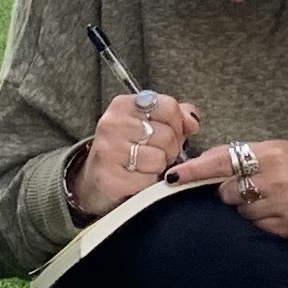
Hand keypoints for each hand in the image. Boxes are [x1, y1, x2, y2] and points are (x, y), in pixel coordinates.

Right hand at [70, 86, 203, 221]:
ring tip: (143, 166)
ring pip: (159, 158)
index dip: (178, 124)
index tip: (171, 132)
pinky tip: (134, 179)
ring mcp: (109, 150)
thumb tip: (192, 120)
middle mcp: (113, 124)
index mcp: (123, 105)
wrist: (94, 181)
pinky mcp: (110, 177)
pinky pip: (148, 179)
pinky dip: (147, 182)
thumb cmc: (126, 150)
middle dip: (170, 149)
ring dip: (158, 167)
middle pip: (168, 135)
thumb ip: (174, 116)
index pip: (168, 106)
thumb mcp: (146, 124)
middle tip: (156, 154)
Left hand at [168, 135, 287, 240]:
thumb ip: (234, 154)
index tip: (173, 177)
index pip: (222, 162)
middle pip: (227, 194)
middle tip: (249, 185)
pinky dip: (261, 221)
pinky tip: (276, 211)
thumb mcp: (270, 149)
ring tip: (267, 198)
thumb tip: (198, 161)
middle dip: (230, 192)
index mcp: (270, 154)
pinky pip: (259, 229)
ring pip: (242, 214)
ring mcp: (285, 205)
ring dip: (246, 208)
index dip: (195, 170)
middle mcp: (277, 180)